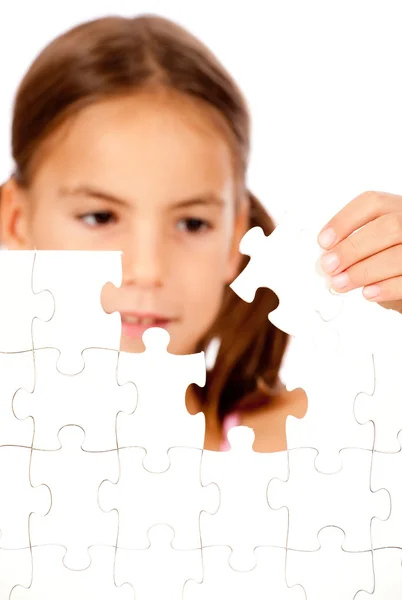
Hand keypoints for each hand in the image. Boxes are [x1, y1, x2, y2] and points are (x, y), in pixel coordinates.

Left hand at [317, 191, 401, 312]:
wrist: (401, 280)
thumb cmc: (385, 260)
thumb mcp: (371, 244)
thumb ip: (352, 243)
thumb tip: (326, 256)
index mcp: (396, 208)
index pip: (372, 203)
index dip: (344, 221)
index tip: (324, 241)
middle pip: (388, 227)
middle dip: (352, 248)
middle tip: (329, 266)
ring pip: (398, 254)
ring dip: (363, 271)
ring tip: (341, 283)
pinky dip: (385, 288)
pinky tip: (367, 293)